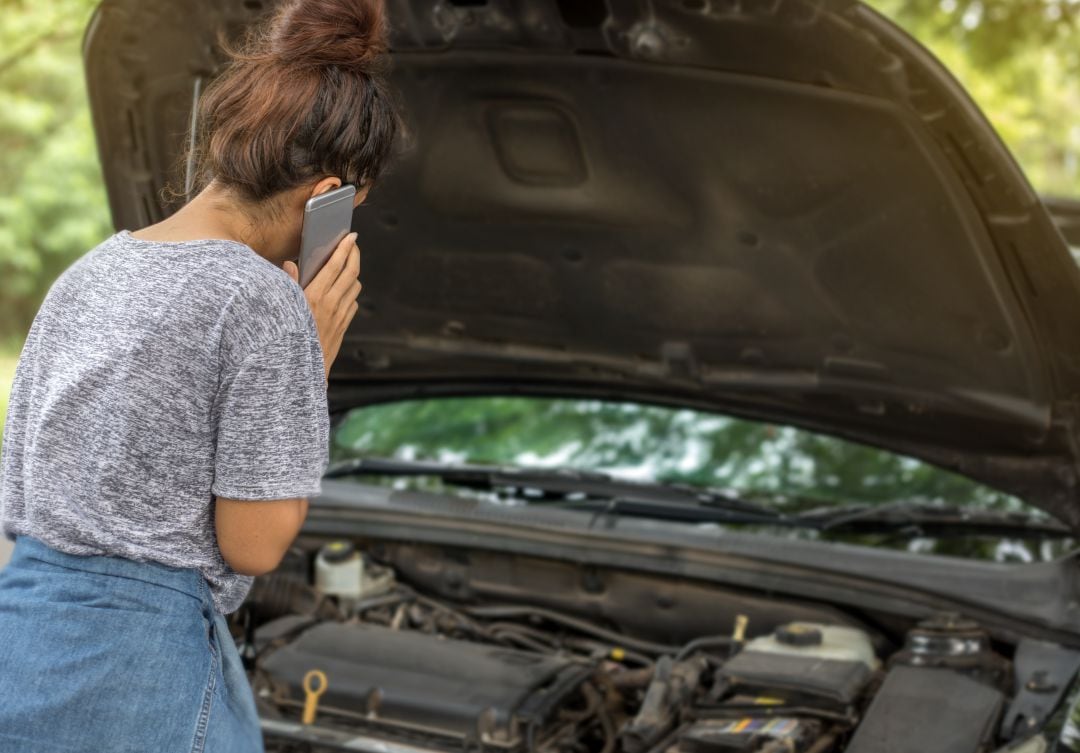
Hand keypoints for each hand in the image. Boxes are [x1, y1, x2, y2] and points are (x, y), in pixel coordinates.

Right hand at [283, 232, 360, 379]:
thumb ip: (289, 283)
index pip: (336, 265)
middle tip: (353, 244)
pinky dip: (351, 291)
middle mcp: (332, 304)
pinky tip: (343, 288)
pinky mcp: (344, 326)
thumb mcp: (284, 308)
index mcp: (316, 296)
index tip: (351, 236)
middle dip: (354, 255)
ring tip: (347, 263)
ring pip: (355, 286)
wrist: (302, 371)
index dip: (346, 248)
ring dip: (353, 272)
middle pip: (352, 272)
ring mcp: (341, 316)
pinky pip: (353, 302)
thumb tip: (290, 264)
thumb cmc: (287, 337)